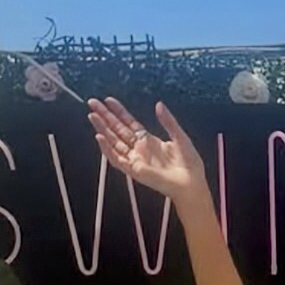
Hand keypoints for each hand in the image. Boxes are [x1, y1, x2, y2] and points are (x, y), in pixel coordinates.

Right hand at [87, 96, 205, 204]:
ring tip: (92, 116)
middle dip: (105, 117)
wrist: (192, 184)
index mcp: (149, 142)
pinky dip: (107, 149)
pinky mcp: (135, 171)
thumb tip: (159, 104)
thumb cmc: (190, 165)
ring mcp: (136, 160)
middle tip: (92, 103)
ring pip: (114, 142)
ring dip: (102, 129)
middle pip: (118, 130)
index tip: (108, 100)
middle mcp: (140, 150)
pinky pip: (117, 160)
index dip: (119, 112)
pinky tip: (99, 137)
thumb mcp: (180, 137)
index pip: (129, 123)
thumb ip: (168, 121)